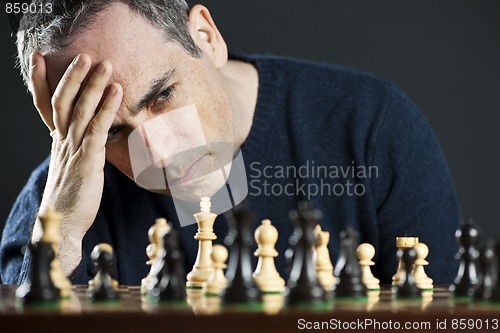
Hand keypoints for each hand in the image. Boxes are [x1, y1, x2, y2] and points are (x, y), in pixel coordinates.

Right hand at [30, 52, 122, 275]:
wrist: (63, 223)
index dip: (38, 81)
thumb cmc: (70, 197)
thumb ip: (75, 150)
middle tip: (83, 54)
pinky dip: (107, 107)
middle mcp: (62, 141)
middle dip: (71, 75)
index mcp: (56, 141)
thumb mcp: (70, 167)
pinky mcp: (89, 159)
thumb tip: (87, 139)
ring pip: (80, 109)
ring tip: (103, 64)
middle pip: (62, 100)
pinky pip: (98, 127)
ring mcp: (74, 149)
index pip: (44, 106)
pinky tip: (117, 92)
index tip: (37, 58)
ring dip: (92, 84)